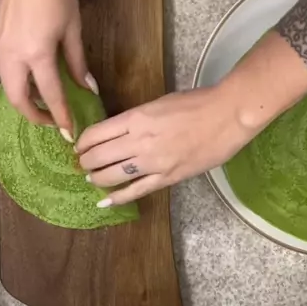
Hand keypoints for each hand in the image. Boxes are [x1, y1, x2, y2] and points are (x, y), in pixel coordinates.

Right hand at [0, 0, 95, 133]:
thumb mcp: (73, 25)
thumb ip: (78, 60)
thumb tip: (88, 87)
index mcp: (37, 54)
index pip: (51, 95)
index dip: (62, 116)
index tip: (70, 133)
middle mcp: (14, 56)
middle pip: (19, 99)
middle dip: (35, 116)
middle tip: (54, 122)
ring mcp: (0, 47)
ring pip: (7, 86)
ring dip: (23, 100)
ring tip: (43, 102)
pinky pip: (1, 70)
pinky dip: (13, 82)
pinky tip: (26, 78)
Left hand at [76, 84, 252, 204]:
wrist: (227, 116)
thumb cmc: (196, 103)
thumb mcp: (159, 103)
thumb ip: (138, 119)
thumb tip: (121, 131)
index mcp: (136, 118)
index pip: (96, 134)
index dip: (82, 142)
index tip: (79, 146)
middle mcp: (139, 141)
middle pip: (99, 156)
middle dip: (85, 161)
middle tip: (82, 163)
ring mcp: (153, 162)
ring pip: (112, 176)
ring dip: (97, 178)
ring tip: (92, 178)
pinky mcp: (168, 178)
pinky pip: (137, 191)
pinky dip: (118, 198)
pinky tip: (105, 202)